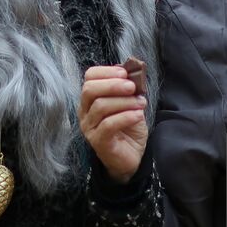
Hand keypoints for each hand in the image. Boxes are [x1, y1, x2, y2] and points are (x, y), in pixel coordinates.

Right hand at [79, 66, 147, 184]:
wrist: (132, 156)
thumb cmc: (129, 127)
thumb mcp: (131, 103)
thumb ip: (129, 88)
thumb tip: (133, 69)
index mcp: (91, 99)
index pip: (89, 77)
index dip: (106, 71)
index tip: (124, 72)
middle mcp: (85, 112)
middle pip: (90, 90)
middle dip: (113, 84)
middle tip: (132, 87)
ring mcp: (89, 128)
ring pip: (100, 106)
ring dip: (124, 101)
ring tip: (141, 103)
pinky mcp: (98, 141)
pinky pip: (108, 124)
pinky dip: (126, 116)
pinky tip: (138, 115)